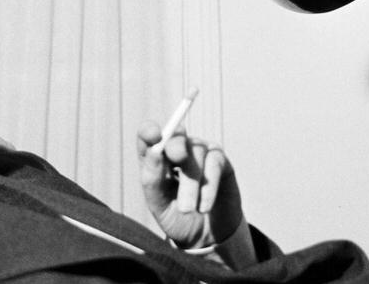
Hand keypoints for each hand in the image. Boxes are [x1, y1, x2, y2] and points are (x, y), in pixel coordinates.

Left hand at [136, 122, 242, 250]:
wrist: (206, 237)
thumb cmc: (177, 217)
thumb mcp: (158, 204)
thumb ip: (152, 179)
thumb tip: (153, 152)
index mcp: (157, 158)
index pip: (148, 135)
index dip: (149, 131)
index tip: (153, 135)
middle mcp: (178, 150)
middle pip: (176, 136)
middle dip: (176, 146)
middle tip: (178, 159)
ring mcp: (200, 153)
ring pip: (196, 153)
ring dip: (191, 183)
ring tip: (187, 209)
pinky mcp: (220, 161)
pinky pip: (215, 163)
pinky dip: (208, 186)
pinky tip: (204, 206)